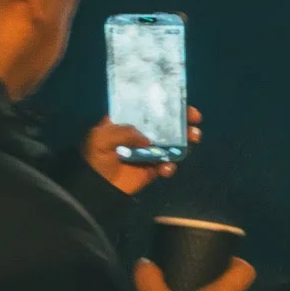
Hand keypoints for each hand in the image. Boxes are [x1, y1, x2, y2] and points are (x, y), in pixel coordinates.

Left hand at [83, 107, 201, 194]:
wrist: (95, 188)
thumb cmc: (95, 158)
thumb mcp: (101, 138)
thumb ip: (123, 132)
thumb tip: (148, 140)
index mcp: (128, 122)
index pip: (150, 108)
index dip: (166, 103)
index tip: (182, 102)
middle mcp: (141, 135)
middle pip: (167, 124)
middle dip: (184, 120)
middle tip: (194, 119)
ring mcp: (149, 152)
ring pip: (173, 143)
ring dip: (186, 140)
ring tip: (193, 138)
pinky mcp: (152, 169)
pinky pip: (167, 165)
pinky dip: (170, 166)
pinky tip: (166, 168)